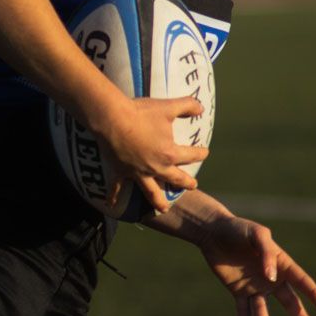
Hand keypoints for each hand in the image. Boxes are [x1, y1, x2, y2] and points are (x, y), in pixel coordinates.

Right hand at [91, 96, 208, 211]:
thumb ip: (187, 106)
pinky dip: (114, 197)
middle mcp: (156, 168)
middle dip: (186, 182)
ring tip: (164, 208)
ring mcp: (138, 173)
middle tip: (193, 185)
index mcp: (170, 154)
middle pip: (176, 178)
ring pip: (151, 192)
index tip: (205, 152)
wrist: (112, 119)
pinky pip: (117, 188)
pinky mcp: (121, 172)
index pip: (191, 155)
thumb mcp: (168, 107)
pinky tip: (111, 205)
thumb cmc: (141, 113)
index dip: (200, 153)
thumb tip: (201, 108)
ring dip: (159, 201)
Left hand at [196, 203, 315, 315]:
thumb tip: (273, 279)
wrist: (213, 231)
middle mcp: (271, 278)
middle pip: (289, 300)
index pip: (301, 280)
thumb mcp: (256, 234)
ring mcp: (255, 286)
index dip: (313, 292)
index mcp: (280, 262)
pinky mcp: (238, 290)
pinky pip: (243, 310)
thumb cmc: (238, 228)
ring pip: (263, 309)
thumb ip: (267, 254)